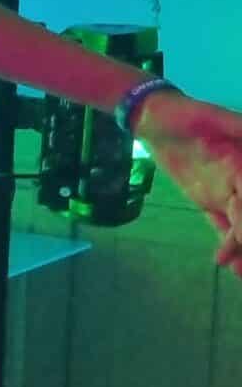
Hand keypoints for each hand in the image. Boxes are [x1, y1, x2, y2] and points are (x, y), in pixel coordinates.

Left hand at [131, 91, 241, 277]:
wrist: (153, 117)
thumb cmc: (184, 113)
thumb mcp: (210, 116)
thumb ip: (237, 126)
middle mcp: (241, 179)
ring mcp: (226, 191)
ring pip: (240, 224)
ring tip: (240, 273)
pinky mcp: (209, 199)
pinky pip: (221, 224)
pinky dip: (227, 243)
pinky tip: (228, 264)